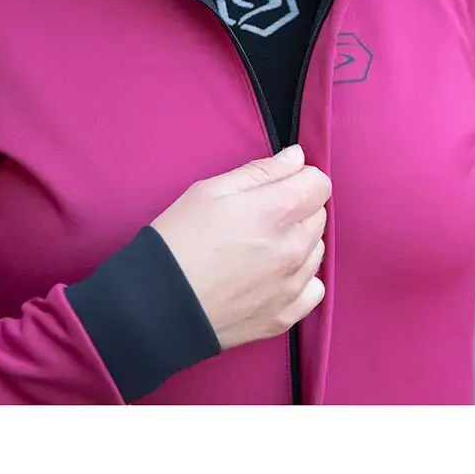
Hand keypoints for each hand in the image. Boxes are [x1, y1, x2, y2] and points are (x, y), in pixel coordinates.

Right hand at [151, 145, 329, 350]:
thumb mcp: (210, 190)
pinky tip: (273, 275)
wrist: (155, 305)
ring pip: (317, 250)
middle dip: (297, 208)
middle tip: (260, 215)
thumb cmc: (178, 241)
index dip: (300, 177)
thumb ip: (261, 171)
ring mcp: (292, 285)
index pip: (319, 183)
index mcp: (277, 211)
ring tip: (260, 246)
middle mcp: (293, 248)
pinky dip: (300, 279)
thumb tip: (296, 158)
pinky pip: (313, 288)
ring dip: (298, 242)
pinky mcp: (284, 316)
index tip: (279, 183)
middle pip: (318, 215)